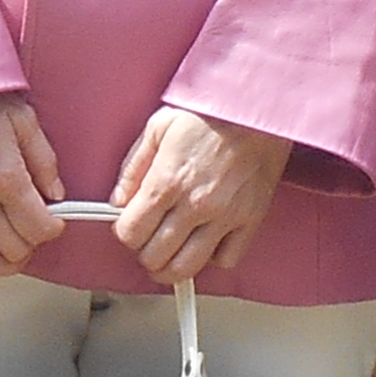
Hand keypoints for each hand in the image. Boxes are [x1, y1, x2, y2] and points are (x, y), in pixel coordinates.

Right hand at [0, 92, 69, 273]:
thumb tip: (56, 193)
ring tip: (8, 248)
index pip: (39, 228)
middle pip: (13, 249)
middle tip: (32, 230)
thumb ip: (44, 160)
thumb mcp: (22, 118)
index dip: (54, 229)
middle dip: (31, 244)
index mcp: (5, 176)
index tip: (54, 220)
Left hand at [109, 106, 292, 282]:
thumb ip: (133, 167)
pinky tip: (205, 241)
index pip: (130, 233)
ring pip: (187, 268)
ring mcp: (224, 216)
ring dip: (171, 267)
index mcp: (167, 180)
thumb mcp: (159, 126)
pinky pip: (226, 260)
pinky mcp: (250, 220)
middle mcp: (195, 204)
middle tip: (148, 239)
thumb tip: (118, 200)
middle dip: (144, 252)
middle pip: (155, 258)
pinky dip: (212, 258)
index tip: (130, 225)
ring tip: (170, 252)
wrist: (257, 108)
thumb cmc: (211, 113)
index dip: (125, 233)